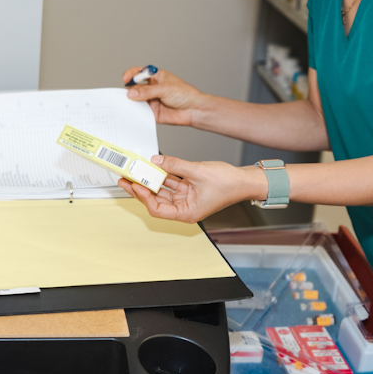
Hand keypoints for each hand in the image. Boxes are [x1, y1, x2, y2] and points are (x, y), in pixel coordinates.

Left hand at [118, 155, 265, 223]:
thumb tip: (156, 160)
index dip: (144, 197)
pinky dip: (164, 174)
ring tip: (137, 171)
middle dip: (142, 188)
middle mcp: (185, 208)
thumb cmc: (229, 184)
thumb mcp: (197, 171)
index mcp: (187, 213)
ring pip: (163, 191)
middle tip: (127, 178)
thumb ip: (175, 165)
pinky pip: (172, 183)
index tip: (135, 184)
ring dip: (151, 180)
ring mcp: (187, 199)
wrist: (245, 180)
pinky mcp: (190, 189)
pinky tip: (154, 166)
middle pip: (157, 200)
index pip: (157, 209)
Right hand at [121, 67, 206, 126]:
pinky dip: (136, 112)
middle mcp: (152, 88)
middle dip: (130, 90)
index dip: (131, 74)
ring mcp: (151, 100)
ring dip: (132, 101)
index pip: (139, 72)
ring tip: (132, 103)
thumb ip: (148, 91)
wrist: (194, 110)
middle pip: (135, 87)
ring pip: (136, 100)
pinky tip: (136, 112)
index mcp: (156, 77)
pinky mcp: (152, 112)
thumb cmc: (185, 94)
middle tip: (129, 94)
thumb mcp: (165, 89)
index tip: (126, 79)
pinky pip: (141, 112)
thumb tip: (132, 93)